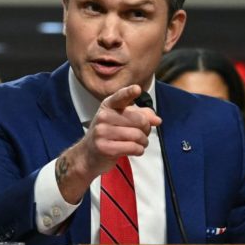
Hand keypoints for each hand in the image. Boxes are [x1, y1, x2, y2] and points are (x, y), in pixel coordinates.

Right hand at [55, 85, 160, 202]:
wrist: (87, 154)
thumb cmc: (108, 134)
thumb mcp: (121, 120)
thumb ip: (141, 115)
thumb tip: (157, 120)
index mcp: (108, 105)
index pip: (120, 97)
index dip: (129, 92)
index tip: (137, 89)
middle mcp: (103, 116)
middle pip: (139, 120)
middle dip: (146, 129)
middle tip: (143, 134)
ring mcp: (102, 132)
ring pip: (137, 135)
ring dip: (144, 142)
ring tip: (140, 143)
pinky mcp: (105, 148)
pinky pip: (133, 148)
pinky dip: (139, 150)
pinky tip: (135, 150)